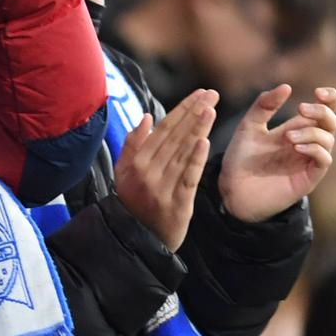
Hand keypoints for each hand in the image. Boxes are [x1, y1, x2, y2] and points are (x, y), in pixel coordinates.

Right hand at [115, 89, 216, 251]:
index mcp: (136, 162)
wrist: (136, 241)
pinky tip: (204, 142)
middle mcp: (148, 172)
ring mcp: (162, 188)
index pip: (163, 129)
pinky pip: (187, 178)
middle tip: (212, 94)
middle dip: (195, 113)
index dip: (183, 109)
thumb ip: (133, 144)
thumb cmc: (133, 202)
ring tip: (212, 109)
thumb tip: (147, 117)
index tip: (199, 94)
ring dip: (198, 129)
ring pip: (183, 153)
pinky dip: (196, 160)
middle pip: (175, 137)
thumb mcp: (124, 173)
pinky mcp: (177, 205)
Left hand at [218, 86, 335, 223]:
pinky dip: (315, 149)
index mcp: (296, 127)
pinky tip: (296, 146)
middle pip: (331, 122)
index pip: (325, 109)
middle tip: (301, 109)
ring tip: (288, 137)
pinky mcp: (308, 178)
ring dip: (312, 132)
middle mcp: (307, 143)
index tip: (318, 92)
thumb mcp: (249, 126)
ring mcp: (308, 161)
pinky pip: (324, 160)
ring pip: (328, 140)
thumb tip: (286, 86)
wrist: (232, 190)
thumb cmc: (241, 159)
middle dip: (322, 112)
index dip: (330, 99)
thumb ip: (264, 105)